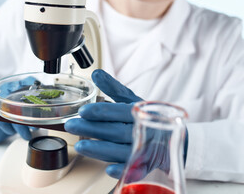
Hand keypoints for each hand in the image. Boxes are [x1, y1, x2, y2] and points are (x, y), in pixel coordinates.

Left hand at [65, 69, 188, 178]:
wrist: (172, 136)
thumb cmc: (149, 117)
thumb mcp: (133, 100)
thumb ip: (114, 88)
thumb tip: (96, 73)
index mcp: (141, 112)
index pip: (120, 111)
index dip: (102, 111)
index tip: (83, 111)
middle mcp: (144, 130)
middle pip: (117, 131)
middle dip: (93, 129)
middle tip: (72, 126)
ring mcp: (147, 149)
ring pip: (122, 151)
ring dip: (101, 150)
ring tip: (81, 146)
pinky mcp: (148, 165)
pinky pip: (137, 170)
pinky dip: (123, 170)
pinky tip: (108, 169)